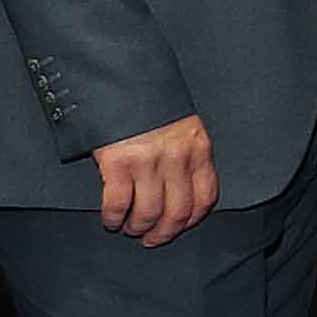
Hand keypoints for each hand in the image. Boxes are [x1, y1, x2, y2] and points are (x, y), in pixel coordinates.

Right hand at [92, 112, 216, 242]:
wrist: (120, 78)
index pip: (205, 196)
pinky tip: (111, 220)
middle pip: (177, 211)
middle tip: (151, 238)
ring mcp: (147, 160)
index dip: (192, 219)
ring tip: (130, 228)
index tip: (180, 227)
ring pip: (148, 212)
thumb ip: (185, 153)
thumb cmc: (150, 104)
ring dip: (138, 227)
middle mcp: (176, 157)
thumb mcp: (181, 126)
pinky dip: (114, 217)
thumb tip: (179, 187)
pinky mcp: (118, 162)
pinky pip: (118, 203)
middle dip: (164, 232)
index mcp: (198, 148)